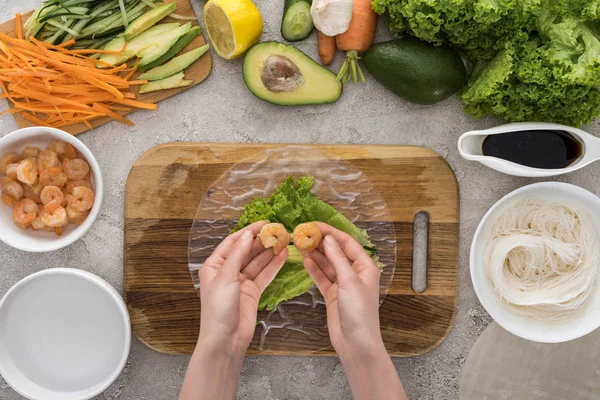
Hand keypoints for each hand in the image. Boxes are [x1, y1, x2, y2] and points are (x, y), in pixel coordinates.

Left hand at [198, 221, 287, 357]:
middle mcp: (227, 272)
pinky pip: (264, 275)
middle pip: (246, 251)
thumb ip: (237, 254)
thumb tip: (247, 234)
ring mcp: (240, 282)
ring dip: (269, 252)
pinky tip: (283, 255)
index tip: (264, 223)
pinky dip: (273, 266)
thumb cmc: (218, 310)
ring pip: (257, 262)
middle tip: (278, 231)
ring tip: (284, 240)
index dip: (248, 231)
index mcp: (214, 266)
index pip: (233, 242)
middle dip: (261, 241)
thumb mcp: (226, 277)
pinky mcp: (252, 292)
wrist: (225, 340)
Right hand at [303, 222, 383, 357]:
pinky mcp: (333, 294)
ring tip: (300, 244)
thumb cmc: (359, 312)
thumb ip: (337, 258)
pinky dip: (314, 269)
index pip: (347, 243)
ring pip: (327, 264)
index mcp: (365, 266)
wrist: (356, 343)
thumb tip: (328, 239)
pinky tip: (305, 260)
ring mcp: (343, 284)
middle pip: (336, 252)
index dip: (330, 232)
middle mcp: (355, 273)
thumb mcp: (349, 281)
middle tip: (303, 233)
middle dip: (321, 242)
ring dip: (315, 254)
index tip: (314, 225)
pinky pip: (322, 277)